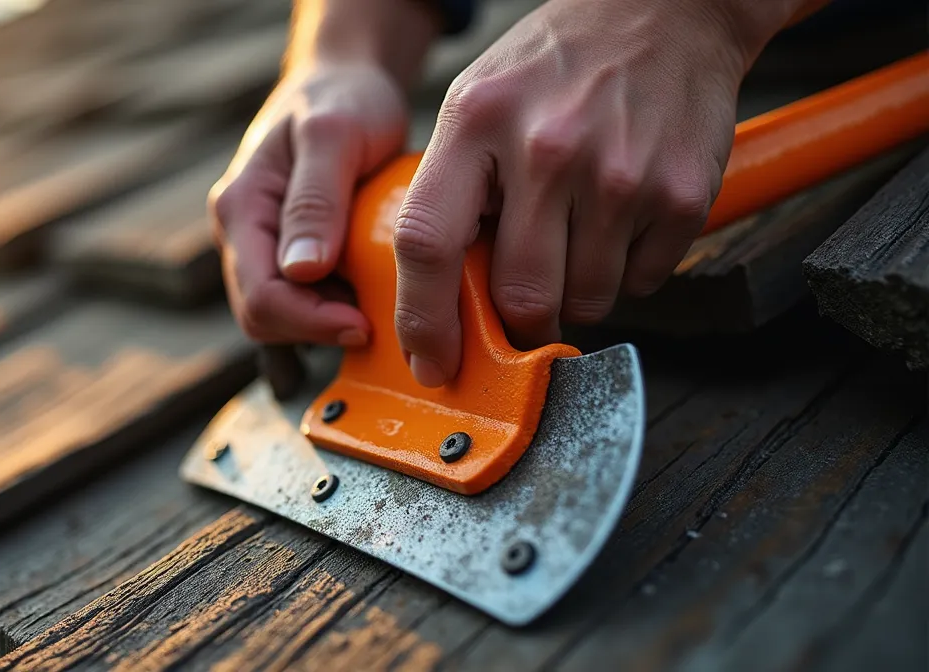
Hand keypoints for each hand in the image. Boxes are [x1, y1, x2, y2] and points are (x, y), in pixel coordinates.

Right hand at [210, 63, 407, 346]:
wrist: (347, 81)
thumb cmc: (343, 98)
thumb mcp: (335, 136)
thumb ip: (315, 200)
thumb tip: (301, 270)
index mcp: (240, 209)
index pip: (260, 298)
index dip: (310, 322)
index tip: (365, 322)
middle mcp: (240, 234)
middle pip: (265, 317)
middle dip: (319, 327)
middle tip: (379, 316)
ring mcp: (261, 245)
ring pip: (283, 316)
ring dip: (329, 320)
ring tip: (379, 298)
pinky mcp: (287, 252)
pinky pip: (303, 301)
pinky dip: (335, 308)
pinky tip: (369, 295)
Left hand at [393, 0, 780, 386]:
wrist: (668, 10)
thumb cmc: (557, 65)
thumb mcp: (477, 104)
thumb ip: (454, 191)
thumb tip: (442, 298)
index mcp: (477, 122)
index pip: (429, 244)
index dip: (424, 320)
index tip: (431, 362)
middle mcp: (548, 148)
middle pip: (520, 293)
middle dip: (517, 322)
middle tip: (522, 307)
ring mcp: (621, 174)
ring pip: (587, 300)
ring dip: (576, 296)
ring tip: (578, 237)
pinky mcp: (681, 194)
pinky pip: (643, 282)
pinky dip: (628, 274)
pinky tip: (621, 220)